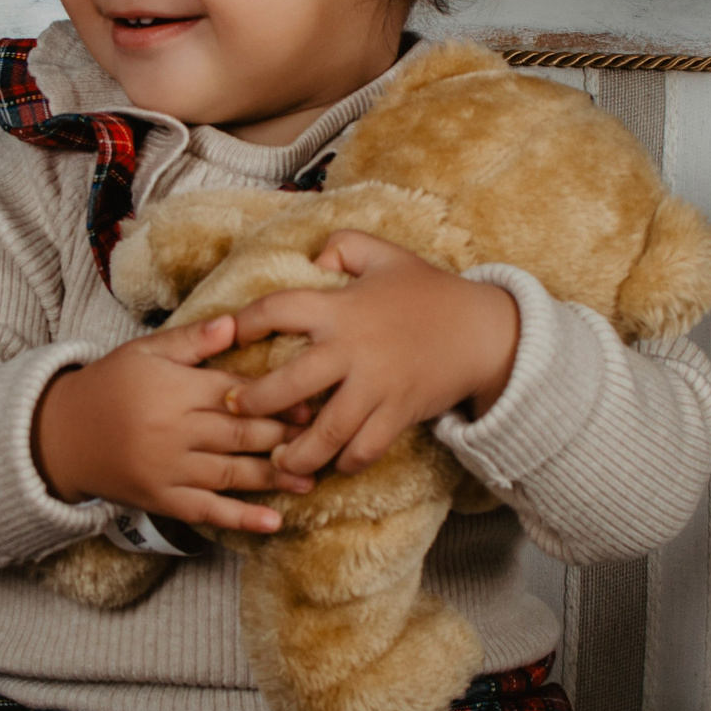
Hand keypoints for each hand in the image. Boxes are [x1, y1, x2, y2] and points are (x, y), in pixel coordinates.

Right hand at [32, 316, 314, 532]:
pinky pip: (207, 512)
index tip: (313, 399)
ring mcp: (168, 470)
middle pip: (240, 434)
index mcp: (174, 389)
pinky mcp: (162, 500)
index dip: (276, 398)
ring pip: (231, 474)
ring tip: (312, 477)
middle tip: (323, 436)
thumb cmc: (108, 385)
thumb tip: (235, 324)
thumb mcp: (143, 352)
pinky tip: (273, 522)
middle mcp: (173, 431)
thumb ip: (191, 341)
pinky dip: (241, 519)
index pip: (235, 393)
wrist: (60, 435)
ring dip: (274, 477)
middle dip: (284, 435)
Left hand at [226, 231, 519, 477]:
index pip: (277, 310)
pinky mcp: (398, 414)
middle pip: (289, 385)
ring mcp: (376, 387)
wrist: (483, 331)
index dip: (245, 322)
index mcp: (341, 307)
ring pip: (325, 432)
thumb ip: (345, 246)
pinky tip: (332, 465)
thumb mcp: (386, 255)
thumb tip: (313, 258)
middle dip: (255, 402)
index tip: (227, 336)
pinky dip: (346, 462)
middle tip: (234, 409)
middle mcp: (352, 350)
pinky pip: (365, 449)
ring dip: (296, 452)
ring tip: (277, 461)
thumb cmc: (429, 292)